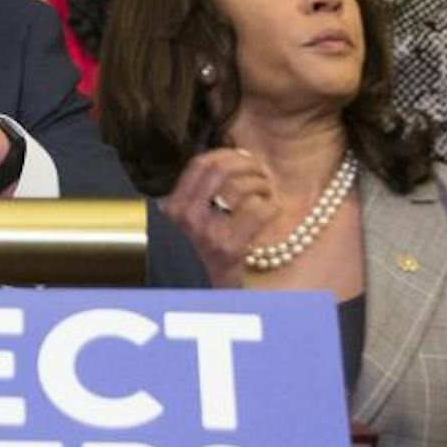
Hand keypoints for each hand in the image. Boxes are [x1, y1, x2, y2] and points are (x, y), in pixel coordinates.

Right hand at [158, 148, 284, 287]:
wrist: (214, 292)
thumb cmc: (211, 251)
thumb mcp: (194, 218)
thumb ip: (202, 192)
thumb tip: (232, 157)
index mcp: (174, 205)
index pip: (201, 163)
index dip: (227, 154)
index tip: (242, 157)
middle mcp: (185, 217)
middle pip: (220, 169)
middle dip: (247, 165)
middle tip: (260, 172)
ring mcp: (206, 233)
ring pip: (240, 186)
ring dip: (262, 185)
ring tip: (267, 193)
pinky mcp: (230, 247)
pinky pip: (260, 209)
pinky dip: (272, 206)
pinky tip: (272, 212)